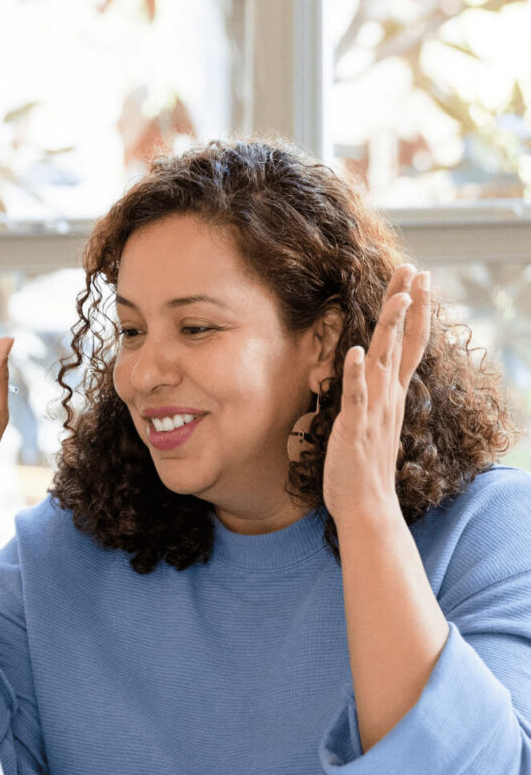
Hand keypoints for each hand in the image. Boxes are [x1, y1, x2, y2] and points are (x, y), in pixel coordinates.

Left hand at [322, 265, 430, 527]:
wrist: (365, 505)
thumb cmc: (364, 462)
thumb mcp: (372, 416)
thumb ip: (375, 390)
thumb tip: (373, 364)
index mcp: (391, 393)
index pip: (409, 343)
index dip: (415, 310)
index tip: (419, 277)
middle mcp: (388, 397)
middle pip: (402, 342)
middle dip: (408, 305)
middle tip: (414, 269)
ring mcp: (374, 411)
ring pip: (384, 362)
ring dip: (390, 330)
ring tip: (397, 298)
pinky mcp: (355, 428)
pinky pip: (356, 397)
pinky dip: (356, 374)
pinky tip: (356, 351)